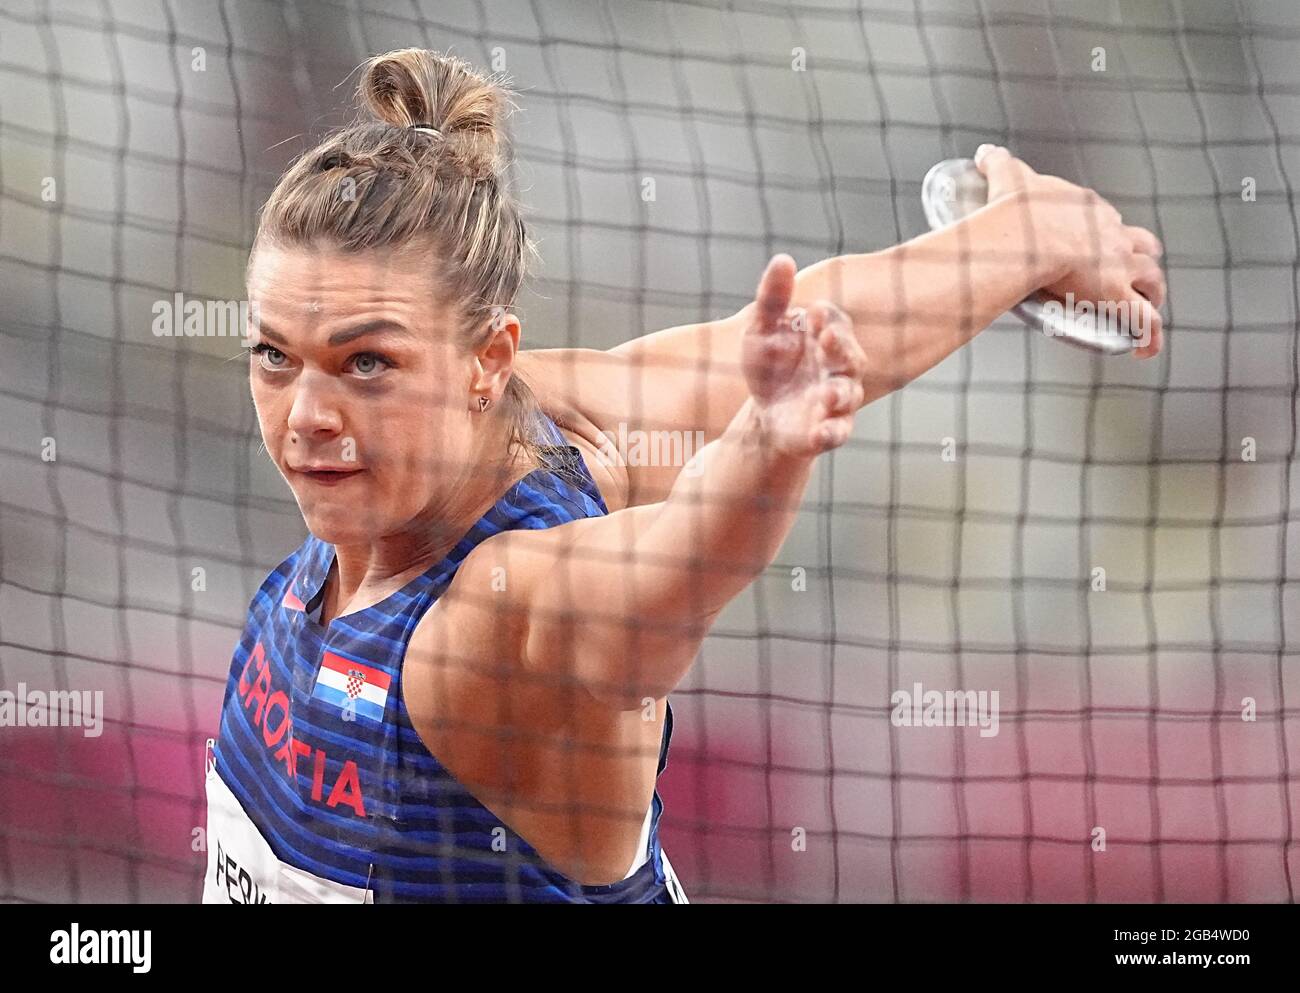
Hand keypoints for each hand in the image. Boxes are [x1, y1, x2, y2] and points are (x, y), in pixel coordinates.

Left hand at [742, 254, 866, 458]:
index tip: (812, 315)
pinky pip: (838, 432)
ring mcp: (836, 399)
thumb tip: (783, 260)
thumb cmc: (770, 364)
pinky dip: (832, 433)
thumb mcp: (762, 330)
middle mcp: (838, 366)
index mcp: (824, 337)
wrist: (765, 412)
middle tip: (828, 341)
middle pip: (851, 356)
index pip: (834, 321)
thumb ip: (772, 298)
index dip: (827, 319)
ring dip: (840, 394)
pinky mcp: (829, 428)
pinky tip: (821, 434)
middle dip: (842, 349)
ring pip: (849, 394)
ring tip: (828, 394)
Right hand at [975, 145, 1166, 358]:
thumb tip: (983, 154)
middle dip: (1139, 259)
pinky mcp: (1118, 296)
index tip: (1092, 248)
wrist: (1026, 236)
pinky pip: (1144, 321)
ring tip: (1145, 308)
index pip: (1106, 223)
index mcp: (1089, 211)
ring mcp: (1120, 266)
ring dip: (1151, 293)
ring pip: (1151, 279)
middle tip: (1131, 275)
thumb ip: (997, 164)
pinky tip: (1147, 349)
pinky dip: (1150, 335)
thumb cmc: (1018, 212)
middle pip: (1142, 246)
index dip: (1103, 237)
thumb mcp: (1009, 177)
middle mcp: (1113, 236)